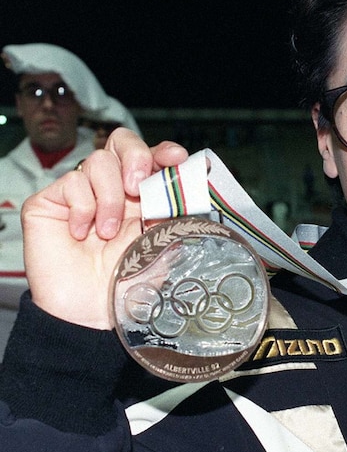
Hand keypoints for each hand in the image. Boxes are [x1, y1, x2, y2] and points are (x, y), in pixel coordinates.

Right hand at [21, 128, 188, 328]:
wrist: (93, 309)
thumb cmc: (128, 281)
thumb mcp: (163, 242)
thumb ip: (173, 210)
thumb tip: (189, 184)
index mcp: (142, 194)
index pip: (151, 156)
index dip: (163, 151)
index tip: (177, 158)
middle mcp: (112, 187)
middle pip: (121, 142)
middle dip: (136, 158)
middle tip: (137, 188)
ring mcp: (81, 192)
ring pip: (98, 161)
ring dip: (110, 197)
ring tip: (108, 232)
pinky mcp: (51, 201)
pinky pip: (72, 182)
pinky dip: (83, 208)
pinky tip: (83, 233)